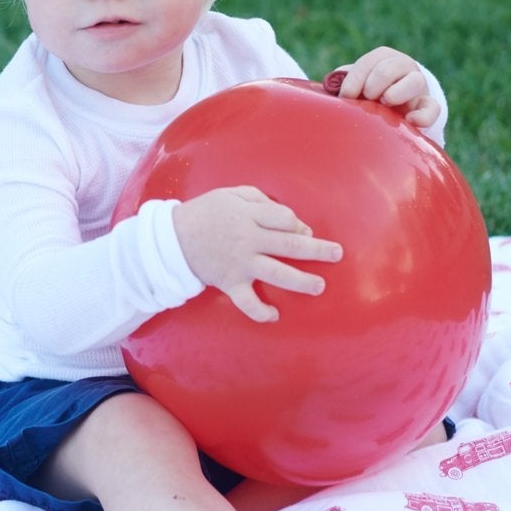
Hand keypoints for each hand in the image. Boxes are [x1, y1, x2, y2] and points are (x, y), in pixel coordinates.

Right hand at [173, 186, 342, 323]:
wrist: (173, 239)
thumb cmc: (205, 212)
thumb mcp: (231, 194)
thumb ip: (259, 200)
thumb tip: (288, 217)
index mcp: (249, 217)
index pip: (285, 220)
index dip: (299, 225)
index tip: (304, 231)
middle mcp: (248, 241)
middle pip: (289, 246)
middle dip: (317, 251)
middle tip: (337, 254)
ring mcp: (240, 264)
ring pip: (277, 274)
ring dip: (300, 282)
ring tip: (319, 287)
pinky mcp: (230, 283)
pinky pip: (247, 302)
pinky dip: (260, 312)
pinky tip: (275, 316)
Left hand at [329, 46, 439, 127]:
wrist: (392, 105)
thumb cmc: (367, 91)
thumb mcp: (356, 82)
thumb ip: (343, 80)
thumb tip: (331, 85)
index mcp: (383, 57)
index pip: (370, 62)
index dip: (355, 79)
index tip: (346, 96)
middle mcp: (404, 67)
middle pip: (389, 69)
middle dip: (373, 85)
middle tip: (366, 98)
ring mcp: (418, 86)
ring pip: (414, 82)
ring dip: (395, 93)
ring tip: (384, 103)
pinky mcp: (427, 106)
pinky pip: (432, 108)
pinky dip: (423, 115)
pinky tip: (409, 121)